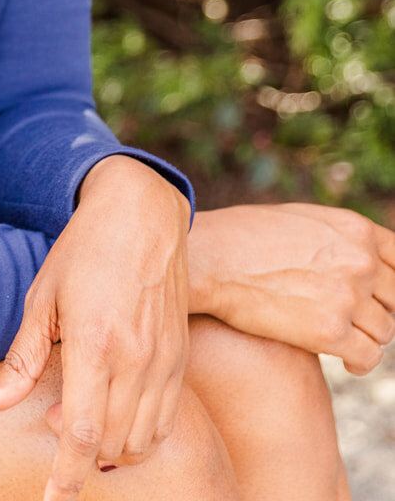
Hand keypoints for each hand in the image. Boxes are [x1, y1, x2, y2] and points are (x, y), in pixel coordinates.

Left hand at [0, 155, 190, 500]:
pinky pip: (166, 419)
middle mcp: (136, 358)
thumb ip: (21, 361)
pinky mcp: (181, 357)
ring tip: (82, 417)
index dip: (66, 475)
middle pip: (112, 443)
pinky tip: (116, 412)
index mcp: (94, 344)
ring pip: (142, 439)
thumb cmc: (84, 249)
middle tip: (53, 429)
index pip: (82, 432)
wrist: (142, 212)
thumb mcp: (42, 298)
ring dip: (111, 448)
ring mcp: (164, 360)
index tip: (53, 499)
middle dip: (81, 455)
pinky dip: (141, 434)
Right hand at [188, 202, 394, 373]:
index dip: (388, 283)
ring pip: (385, 331)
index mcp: (355, 229)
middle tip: (350, 318)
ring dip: (365, 337)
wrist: (209, 257)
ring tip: (342, 338)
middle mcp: (360, 261)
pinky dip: (359, 363)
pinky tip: (344, 361)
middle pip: (394, 299)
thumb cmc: (244, 237)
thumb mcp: (301, 221)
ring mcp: (348, 296)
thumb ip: (338, 239)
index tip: (376, 296)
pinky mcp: (330, 332)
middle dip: (375, 310)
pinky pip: (368, 358)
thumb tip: (361, 261)